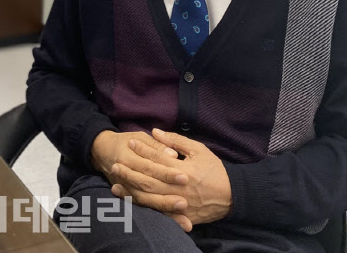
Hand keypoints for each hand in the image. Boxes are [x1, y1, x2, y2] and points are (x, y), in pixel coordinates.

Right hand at [91, 130, 191, 229]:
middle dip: (166, 197)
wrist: (102, 151)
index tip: (184, 177)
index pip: (150, 167)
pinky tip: (176, 224)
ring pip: (146, 202)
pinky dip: (160, 216)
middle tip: (184, 202)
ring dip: (164, 210)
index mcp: (128, 158)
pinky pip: (145, 208)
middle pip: (147, 187)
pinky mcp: (129, 196)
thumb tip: (174, 154)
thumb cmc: (125, 141)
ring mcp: (126, 188)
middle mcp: (124, 176)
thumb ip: (157, 146)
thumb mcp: (140, 137)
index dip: (166, 173)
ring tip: (183, 220)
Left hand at [111, 129, 231, 226]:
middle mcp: (178, 187)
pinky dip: (143, 206)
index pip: (158, 158)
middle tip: (115, 164)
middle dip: (130, 172)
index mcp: (183, 170)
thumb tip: (156, 132)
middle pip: (148, 179)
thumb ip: (176, 141)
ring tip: (115, 183)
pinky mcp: (179, 214)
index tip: (130, 143)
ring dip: (131, 190)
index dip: (142, 150)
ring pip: (149, 198)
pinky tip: (130, 201)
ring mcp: (178, 203)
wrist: (232, 196)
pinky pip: (157, 212)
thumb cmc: (214, 170)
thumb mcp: (199, 150)